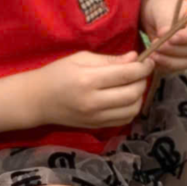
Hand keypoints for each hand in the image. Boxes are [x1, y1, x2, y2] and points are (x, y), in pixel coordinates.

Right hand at [27, 51, 153, 130]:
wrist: (38, 100)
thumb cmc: (57, 73)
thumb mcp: (81, 58)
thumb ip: (109, 60)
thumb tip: (134, 58)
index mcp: (88, 80)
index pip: (126, 74)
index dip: (143, 67)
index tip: (148, 60)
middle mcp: (94, 102)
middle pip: (133, 93)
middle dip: (143, 80)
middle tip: (141, 71)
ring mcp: (96, 118)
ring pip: (132, 110)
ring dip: (139, 96)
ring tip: (133, 84)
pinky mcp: (96, 127)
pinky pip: (124, 120)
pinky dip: (131, 109)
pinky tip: (126, 98)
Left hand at [141, 0, 186, 76]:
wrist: (156, 15)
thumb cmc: (162, 8)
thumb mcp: (162, 11)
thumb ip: (166, 22)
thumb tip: (165, 34)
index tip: (170, 39)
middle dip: (173, 50)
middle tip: (155, 45)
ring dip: (168, 60)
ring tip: (151, 54)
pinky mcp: (186, 60)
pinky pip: (178, 67)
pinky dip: (165, 66)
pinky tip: (153, 60)